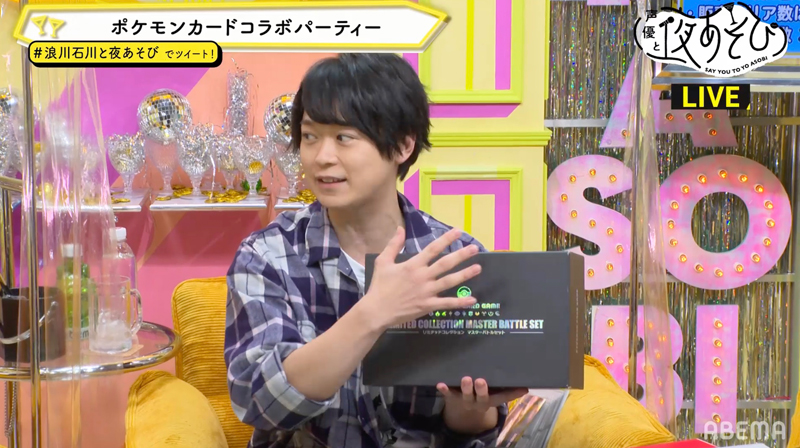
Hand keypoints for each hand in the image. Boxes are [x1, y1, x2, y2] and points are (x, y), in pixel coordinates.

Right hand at [359, 227, 480, 330]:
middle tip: (475, 248)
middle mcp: (422, 277)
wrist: (377, 310)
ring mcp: (427, 292)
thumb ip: (393, 244)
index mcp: (413, 265)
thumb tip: (400, 228)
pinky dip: (460, 302)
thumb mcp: (383, 262)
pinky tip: (473, 299)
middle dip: (461, 255)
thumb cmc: (379, 286)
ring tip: (478, 268)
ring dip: (465, 275)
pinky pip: (447, 303)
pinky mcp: (428, 306)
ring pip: (449, 282)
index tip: (458, 231)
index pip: (433, 249)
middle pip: (445, 264)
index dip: (446, 239)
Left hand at [437, 377, 527, 433]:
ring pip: (466, 396)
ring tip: (466, 378)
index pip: (504, 397)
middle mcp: (479, 402)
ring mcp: (465, 400)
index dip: (513, 394)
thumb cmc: (482, 398)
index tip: (522, 388)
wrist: (462, 416)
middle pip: (482, 397)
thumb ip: (506, 390)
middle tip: (481, 380)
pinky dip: (444, 390)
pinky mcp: (452, 398)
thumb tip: (526, 386)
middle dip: (482, 390)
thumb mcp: (494, 396)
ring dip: (466, 388)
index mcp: (491, 401)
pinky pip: (448, 395)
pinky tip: (440, 383)